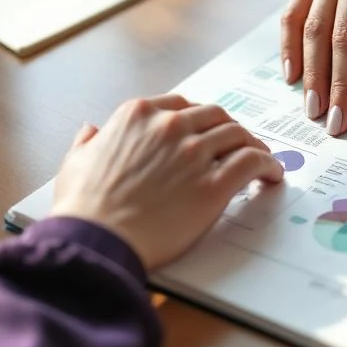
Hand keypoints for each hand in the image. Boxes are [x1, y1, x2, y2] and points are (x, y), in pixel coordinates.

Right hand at [51, 94, 284, 269]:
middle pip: (216, 116)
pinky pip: (252, 163)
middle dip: (230, 129)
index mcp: (139, 115)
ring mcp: (194, 154)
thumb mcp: (75, 163)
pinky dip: (267, 165)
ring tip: (262, 159)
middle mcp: (170, 127)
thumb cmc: (83, 209)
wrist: (96, 241)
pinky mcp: (213, 185)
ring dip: (254, 145)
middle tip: (240, 143)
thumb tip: (92, 130)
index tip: (209, 130)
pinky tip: (271, 175)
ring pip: (238, 136)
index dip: (201, 118)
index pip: (183, 105)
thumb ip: (88, 142)